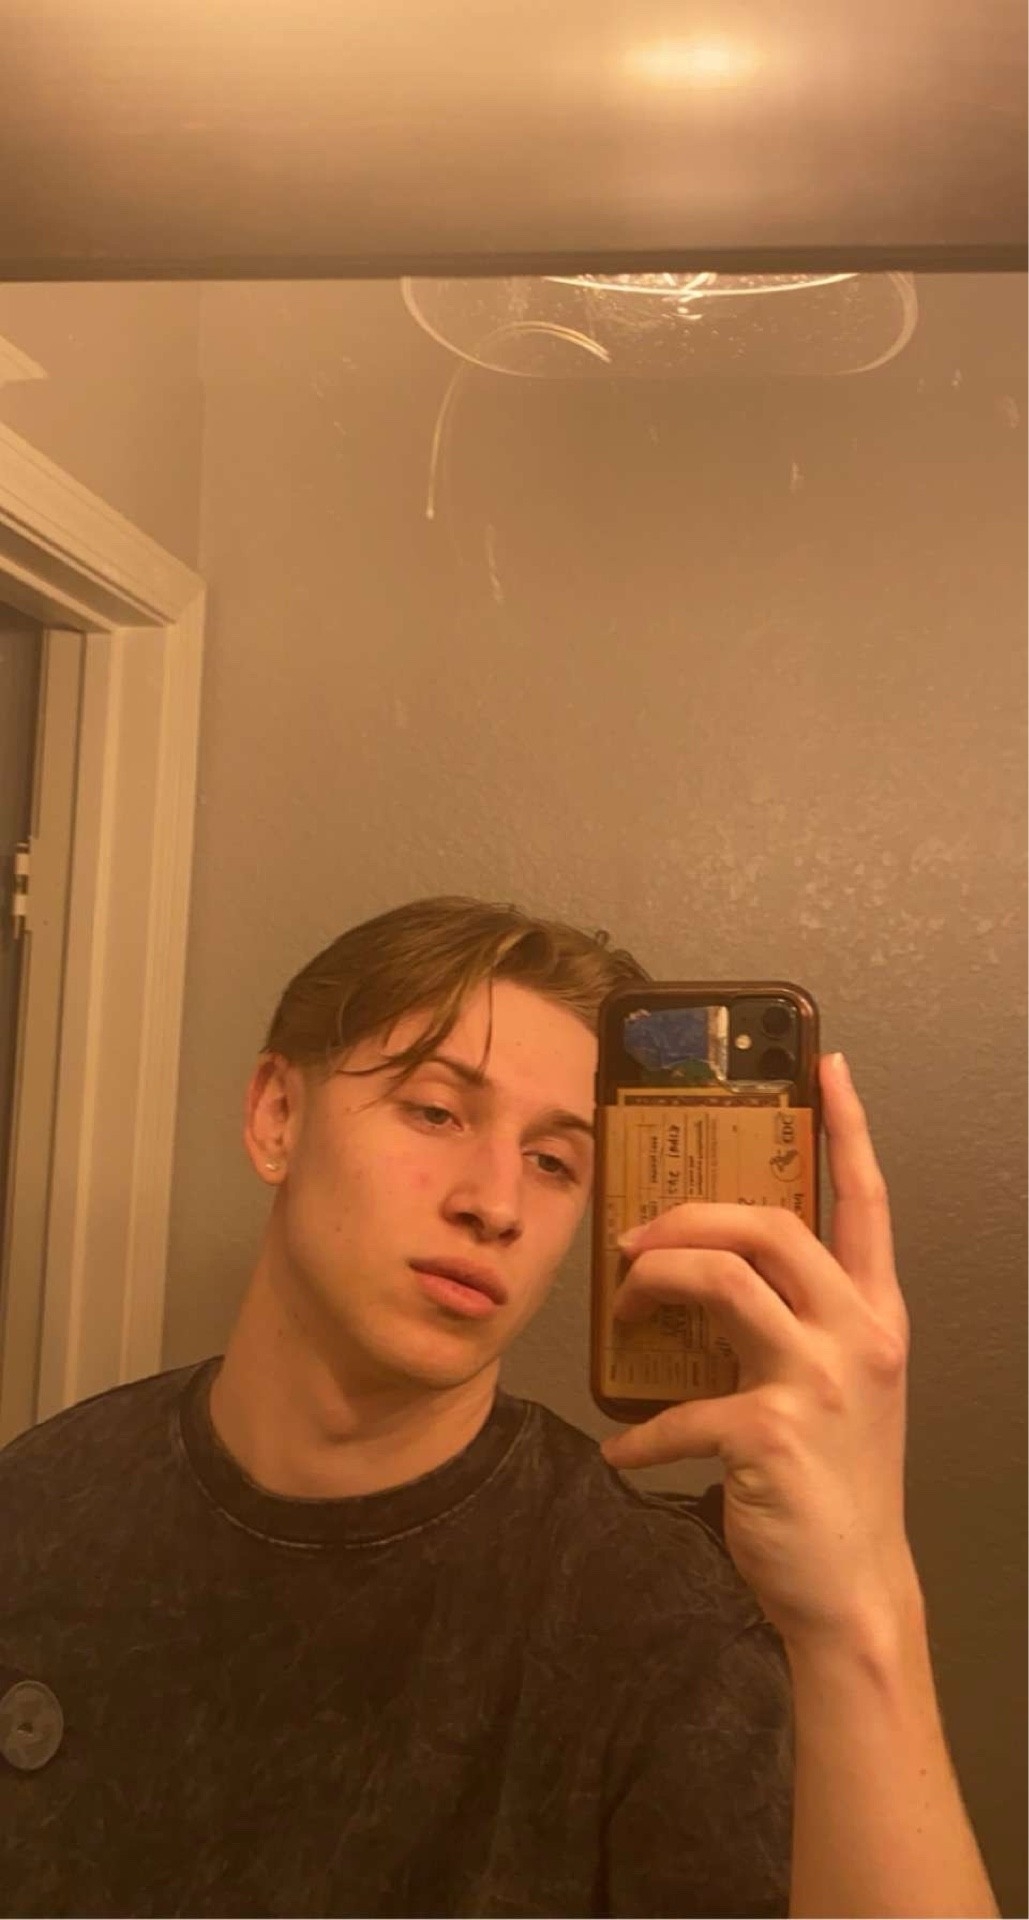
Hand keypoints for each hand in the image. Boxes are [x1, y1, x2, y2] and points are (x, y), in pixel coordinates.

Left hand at [599, 1053, 916, 1649]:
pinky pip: (679, 1407)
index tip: (827, 1063)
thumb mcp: (837, 1383)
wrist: (852, 1589)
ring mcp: (818, 1381)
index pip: (866, 1200)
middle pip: (768, 1224)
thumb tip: (708, 1270)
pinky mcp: (768, 1432)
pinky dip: (639, 1433)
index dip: (848, 1127)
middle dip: (688, 1215)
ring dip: (655, 1281)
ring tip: (622, 1304)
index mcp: (875, 1314)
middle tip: (635, 1239)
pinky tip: (623, 1454)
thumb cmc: (835, 1480)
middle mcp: (859, 1334)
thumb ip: (795, 1320)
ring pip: (723, 1279)